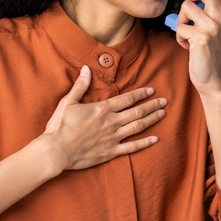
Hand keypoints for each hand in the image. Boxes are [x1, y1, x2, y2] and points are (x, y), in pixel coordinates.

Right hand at [40, 65, 165, 170]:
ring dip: (151, 120)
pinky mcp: (110, 152)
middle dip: (152, 105)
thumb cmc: (60, 126)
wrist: (56, 151)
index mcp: (102, 109)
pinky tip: (155, 139)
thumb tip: (87, 68)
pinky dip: (144, 143)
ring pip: (137, 127)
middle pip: (137, 112)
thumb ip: (80, 85)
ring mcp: (112, 137)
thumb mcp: (68, 102)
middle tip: (164, 101)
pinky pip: (131, 147)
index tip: (151, 90)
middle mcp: (111, 122)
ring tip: (162, 114)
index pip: (127, 99)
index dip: (141, 94)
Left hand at [174, 0, 220, 95]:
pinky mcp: (201, 37)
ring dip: (180, 20)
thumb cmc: (209, 53)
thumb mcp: (213, 29)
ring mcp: (212, 27)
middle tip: (190, 9)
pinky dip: (179, 37)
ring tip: (187, 33)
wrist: (213, 79)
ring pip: (186, 6)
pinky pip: (180, 27)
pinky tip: (186, 46)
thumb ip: (208, 12)